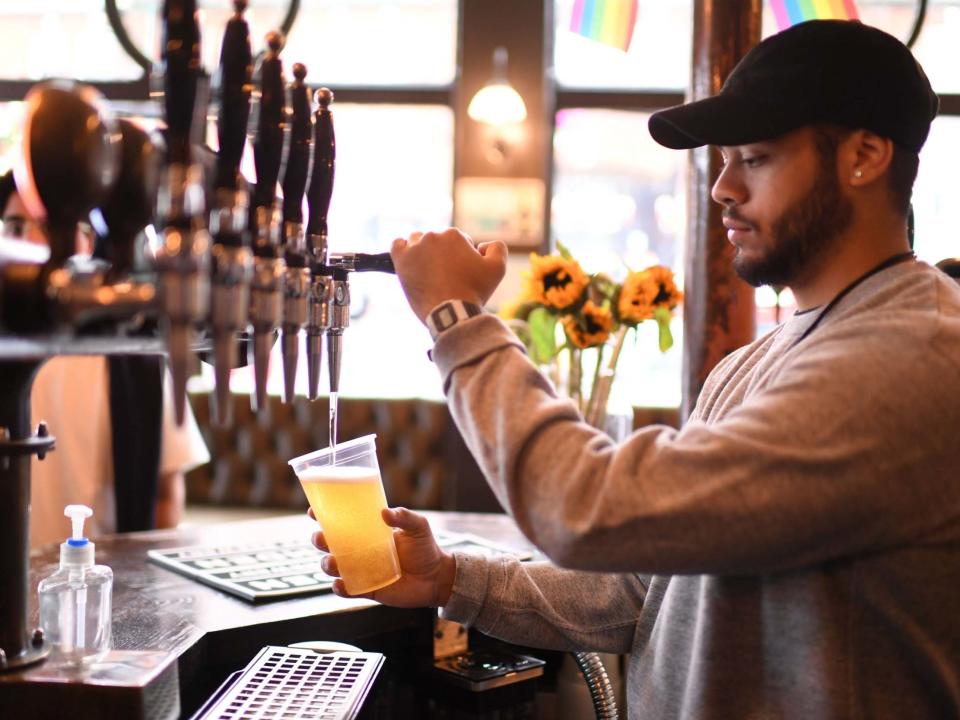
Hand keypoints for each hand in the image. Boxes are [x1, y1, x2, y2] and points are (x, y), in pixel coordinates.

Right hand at [309, 506, 455, 607]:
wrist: (437, 578)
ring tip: (333, 562)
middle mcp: (361, 550)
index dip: (324, 517)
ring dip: (327, 564)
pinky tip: (340, 584)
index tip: (313, 511)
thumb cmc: (426, 549)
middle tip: (320, 537)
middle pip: (331, 544)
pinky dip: (340, 588)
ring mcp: (362, 570)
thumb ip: (404, 517)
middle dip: (320, 540)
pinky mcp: (367, 589)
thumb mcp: (418, 526)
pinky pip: (348, 590)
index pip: (342, 522)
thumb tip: (384, 512)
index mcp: (369, 532)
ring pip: (334, 567)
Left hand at [390, 228, 507, 323]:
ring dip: (423, 251)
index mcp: (454, 235)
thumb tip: (483, 245)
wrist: (452, 313)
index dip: (462, 256)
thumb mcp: (497, 269)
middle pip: (437, 241)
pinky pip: (397, 245)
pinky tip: (409, 260)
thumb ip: (497, 247)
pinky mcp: (401, 261)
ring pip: (417, 241)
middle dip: (443, 254)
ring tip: (429, 271)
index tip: (461, 272)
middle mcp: (433, 236)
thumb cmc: (474, 292)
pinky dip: (402, 250)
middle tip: (446, 276)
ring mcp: (415, 248)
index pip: (458, 240)